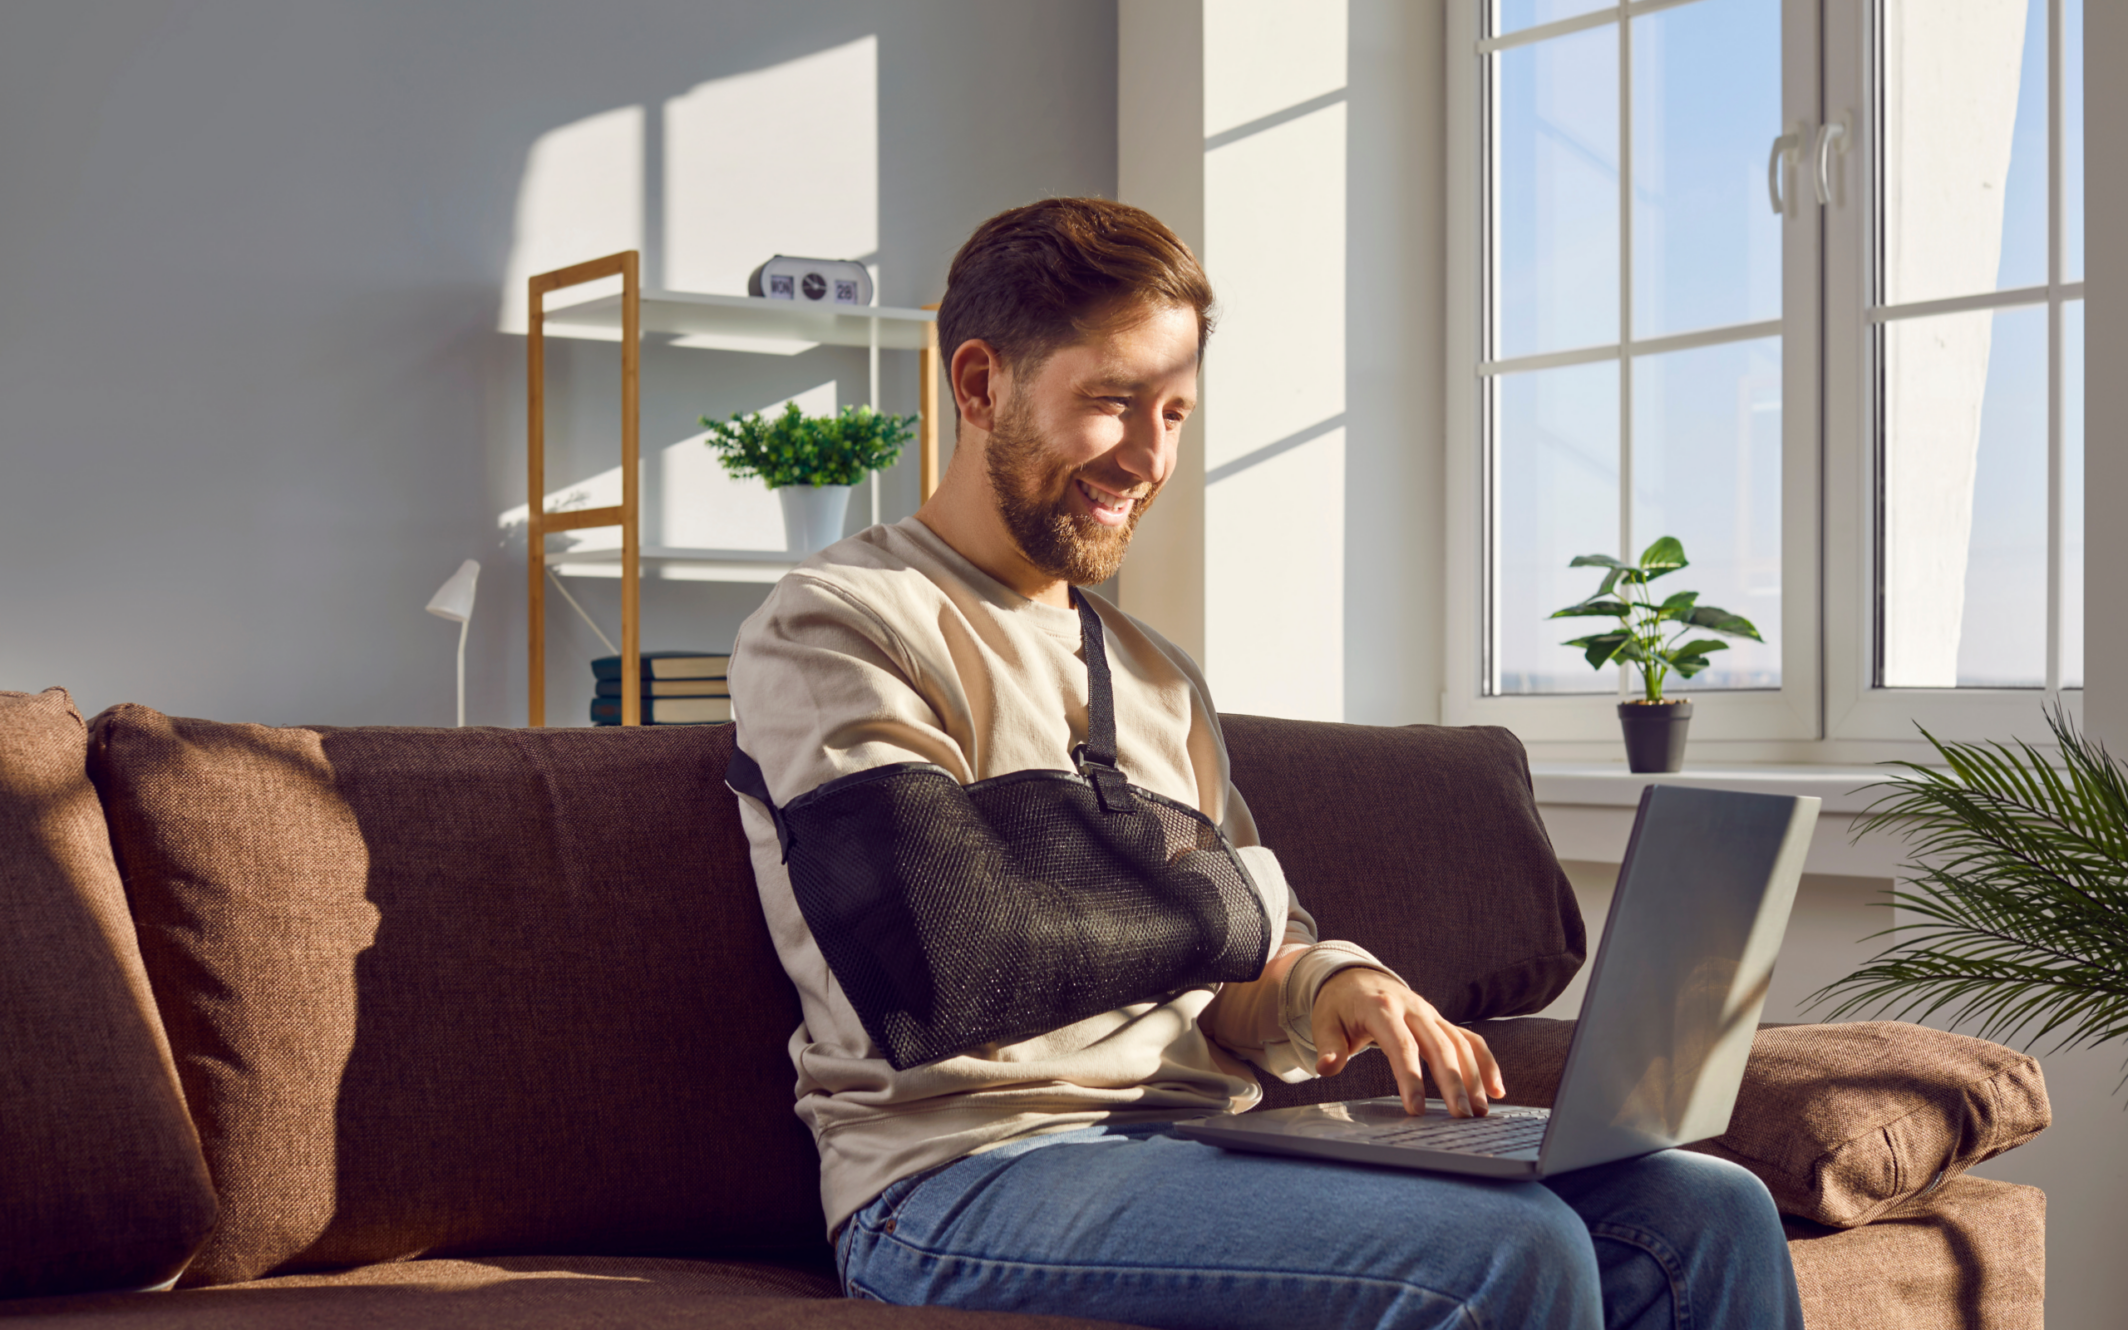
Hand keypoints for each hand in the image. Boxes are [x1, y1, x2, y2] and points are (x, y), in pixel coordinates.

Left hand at [1311, 968, 1504, 1117]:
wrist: (1354, 977)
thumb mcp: (1324, 1021)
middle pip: (1438, 1046)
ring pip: (1459, 1044)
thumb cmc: (1339, 1005)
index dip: (1411, 1077)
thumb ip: (1328, 1046)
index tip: (1417, 1108)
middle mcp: (1413, 1008)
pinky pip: (1469, 1039)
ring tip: (1481, 1111)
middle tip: (1462, 1116)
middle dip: (1452, 1083)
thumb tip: (1326, 1067)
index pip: (1401, 1045)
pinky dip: (1485, 1062)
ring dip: (1474, 1077)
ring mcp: (1430, 1014)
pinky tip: (1497, 1089)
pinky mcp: (1440, 1022)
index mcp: (1382, 1008)